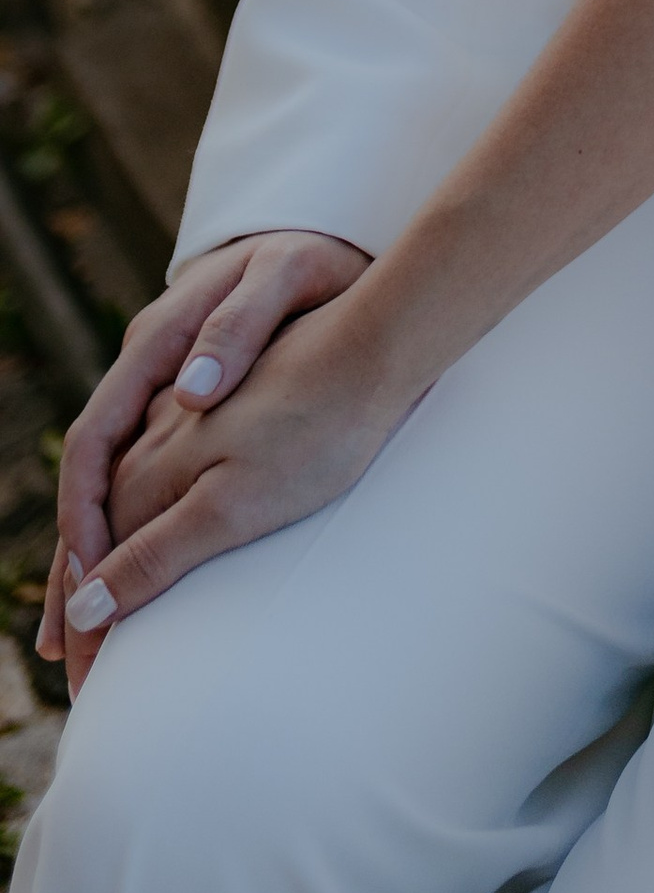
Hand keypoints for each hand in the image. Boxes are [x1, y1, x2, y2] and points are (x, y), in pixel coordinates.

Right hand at [38, 228, 369, 688]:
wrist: (352, 243)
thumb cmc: (321, 263)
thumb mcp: (284, 276)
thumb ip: (236, 327)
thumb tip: (188, 392)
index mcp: (158, 340)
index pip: (94, 440)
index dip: (82, 513)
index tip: (82, 583)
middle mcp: (152, 367)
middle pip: (91, 475)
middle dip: (73, 561)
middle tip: (61, 649)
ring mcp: (173, 386)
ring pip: (114, 485)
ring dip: (95, 560)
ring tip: (85, 643)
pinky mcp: (203, 407)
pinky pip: (148, 480)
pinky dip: (132, 534)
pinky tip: (138, 581)